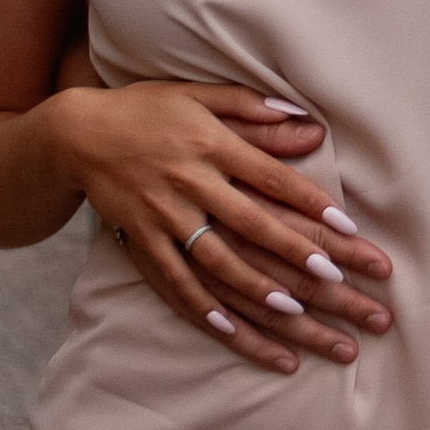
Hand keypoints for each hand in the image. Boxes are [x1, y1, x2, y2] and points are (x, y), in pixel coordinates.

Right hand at [45, 81, 395, 380]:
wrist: (78, 134)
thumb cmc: (150, 110)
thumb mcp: (202, 96)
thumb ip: (255, 112)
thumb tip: (311, 127)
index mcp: (213, 145)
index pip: (273, 180)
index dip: (312, 205)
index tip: (351, 231)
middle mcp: (192, 184)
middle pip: (256, 229)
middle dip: (302, 260)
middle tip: (344, 288)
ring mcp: (165, 219)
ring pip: (219, 266)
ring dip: (261, 295)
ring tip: (301, 322)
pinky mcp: (141, 243)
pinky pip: (175, 284)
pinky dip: (204, 311)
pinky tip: (235, 333)